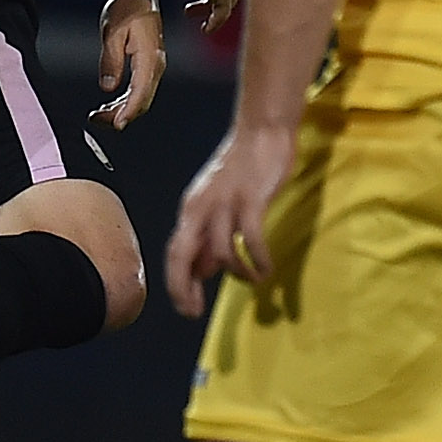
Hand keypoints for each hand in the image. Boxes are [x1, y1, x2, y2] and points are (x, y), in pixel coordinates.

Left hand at [92, 0, 163, 130]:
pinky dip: (124, 100)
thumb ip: (110, 60)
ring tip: (98, 115)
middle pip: (142, 101)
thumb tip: (108, 87)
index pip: (141, 93)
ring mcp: (153, 66)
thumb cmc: (126, 8)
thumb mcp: (113, 32)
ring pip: (140, 98)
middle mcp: (155, 65)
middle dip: (121, 115)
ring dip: (120, 109)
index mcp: (150, 57)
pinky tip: (109, 104)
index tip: (116, 124)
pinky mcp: (147, 66)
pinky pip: (138, 90)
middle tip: (97, 120)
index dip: (128, 112)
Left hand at [164, 122, 295, 316]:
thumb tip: (205, 270)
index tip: (188, 308)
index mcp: (191, 209)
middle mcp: (200, 207)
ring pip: (221, 251)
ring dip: (238, 274)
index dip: (177, 283)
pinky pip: (250, 239)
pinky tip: (267, 269)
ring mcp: (224, 203)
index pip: (175, 252)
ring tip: (255, 281)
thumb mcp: (218, 203)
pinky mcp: (250, 199)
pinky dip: (258, 259)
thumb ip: (210, 235)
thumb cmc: (242, 168)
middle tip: (194, 312)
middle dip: (183, 287)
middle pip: (182, 254)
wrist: (261, 130)